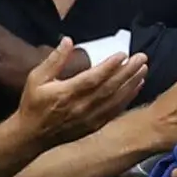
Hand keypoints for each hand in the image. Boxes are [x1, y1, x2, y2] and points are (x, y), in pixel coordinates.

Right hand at [15, 39, 146, 144]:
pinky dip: (128, 98)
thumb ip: (54, 60)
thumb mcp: (36, 78)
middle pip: (109, 87)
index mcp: (66, 93)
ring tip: (143, 69)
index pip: (93, 78)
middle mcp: (81, 107)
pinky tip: (137, 86)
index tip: (123, 54)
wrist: (32, 136)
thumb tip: (68, 41)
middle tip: (141, 57)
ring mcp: (90, 118)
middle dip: (127, 71)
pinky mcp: (95, 125)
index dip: (109, 67)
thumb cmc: (34, 104)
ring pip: (116, 99)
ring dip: (131, 83)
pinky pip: (115, 111)